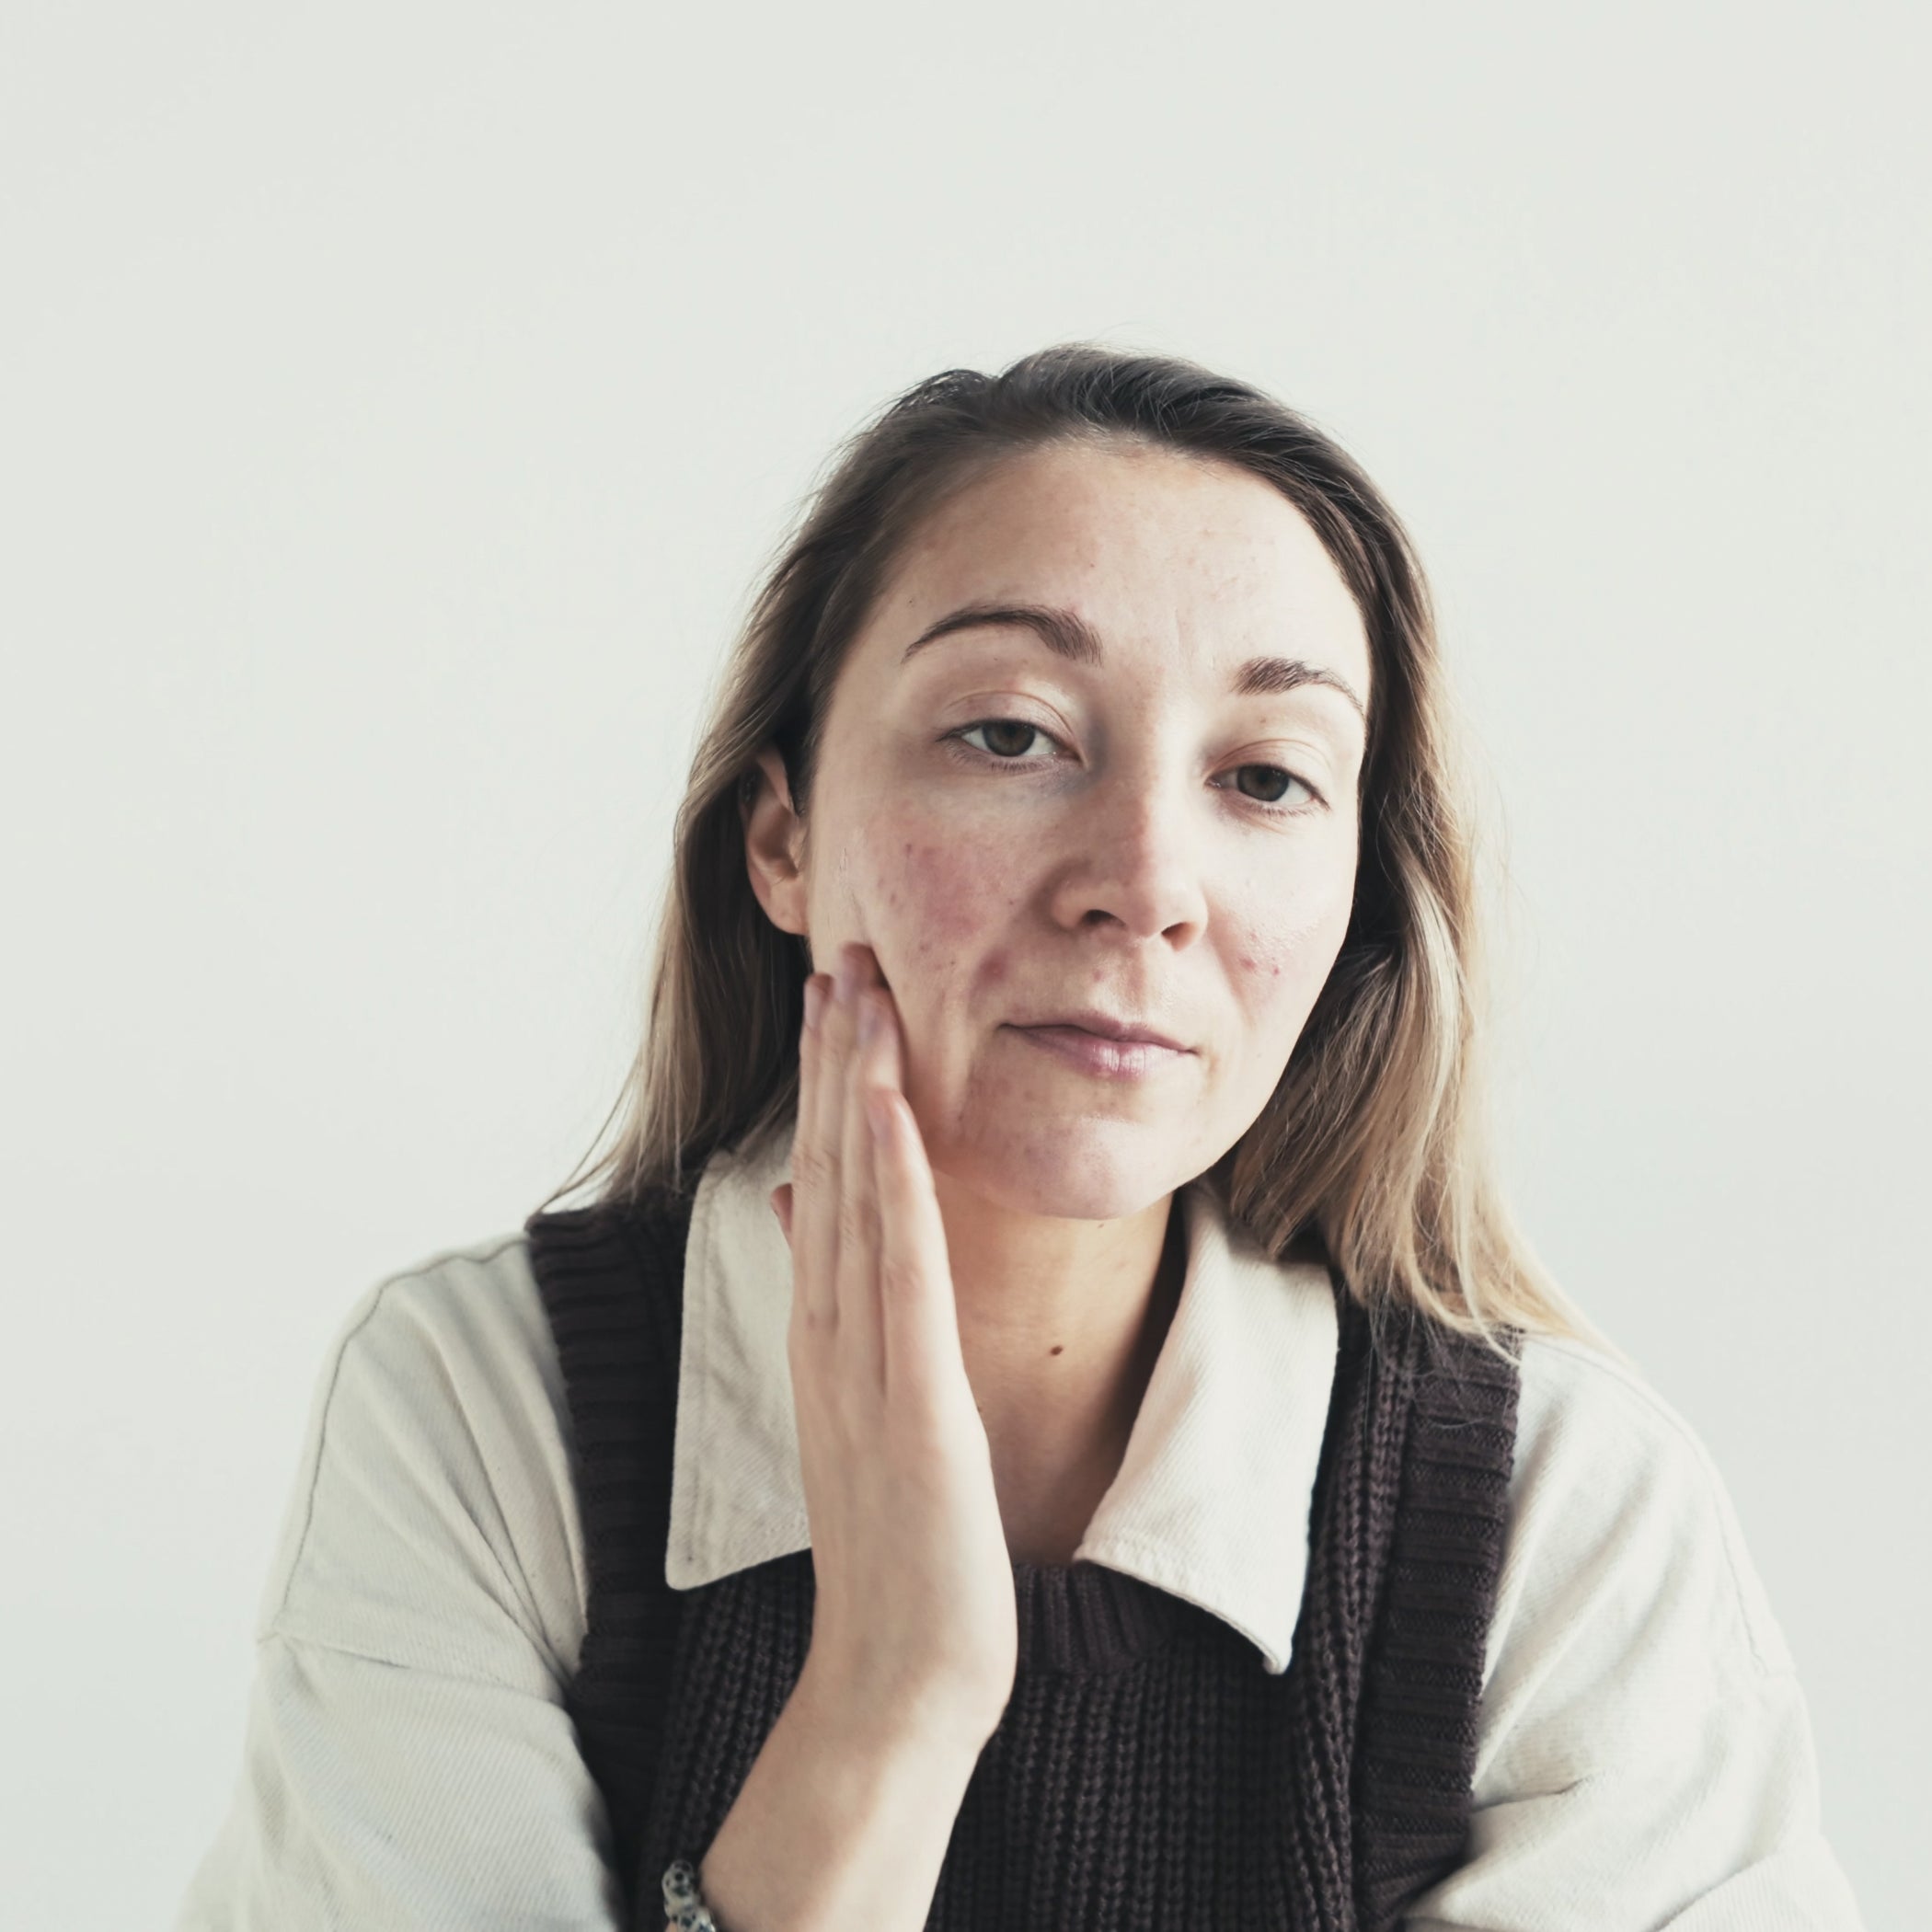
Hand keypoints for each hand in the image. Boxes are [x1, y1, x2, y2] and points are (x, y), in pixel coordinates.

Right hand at [769, 941, 1017, 1748]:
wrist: (898, 1675)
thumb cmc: (893, 1543)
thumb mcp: (859, 1405)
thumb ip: (833, 1305)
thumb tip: (801, 1201)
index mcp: (826, 1331)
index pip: (823, 1182)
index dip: (830, 1085)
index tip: (839, 996)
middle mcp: (831, 1332)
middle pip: (829, 1168)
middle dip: (836, 1058)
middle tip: (841, 952)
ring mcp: (863, 1365)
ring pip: (855, 1199)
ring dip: (855, 1090)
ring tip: (856, 992)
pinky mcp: (908, 1404)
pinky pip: (897, 1275)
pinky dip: (890, 1186)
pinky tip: (889, 1112)